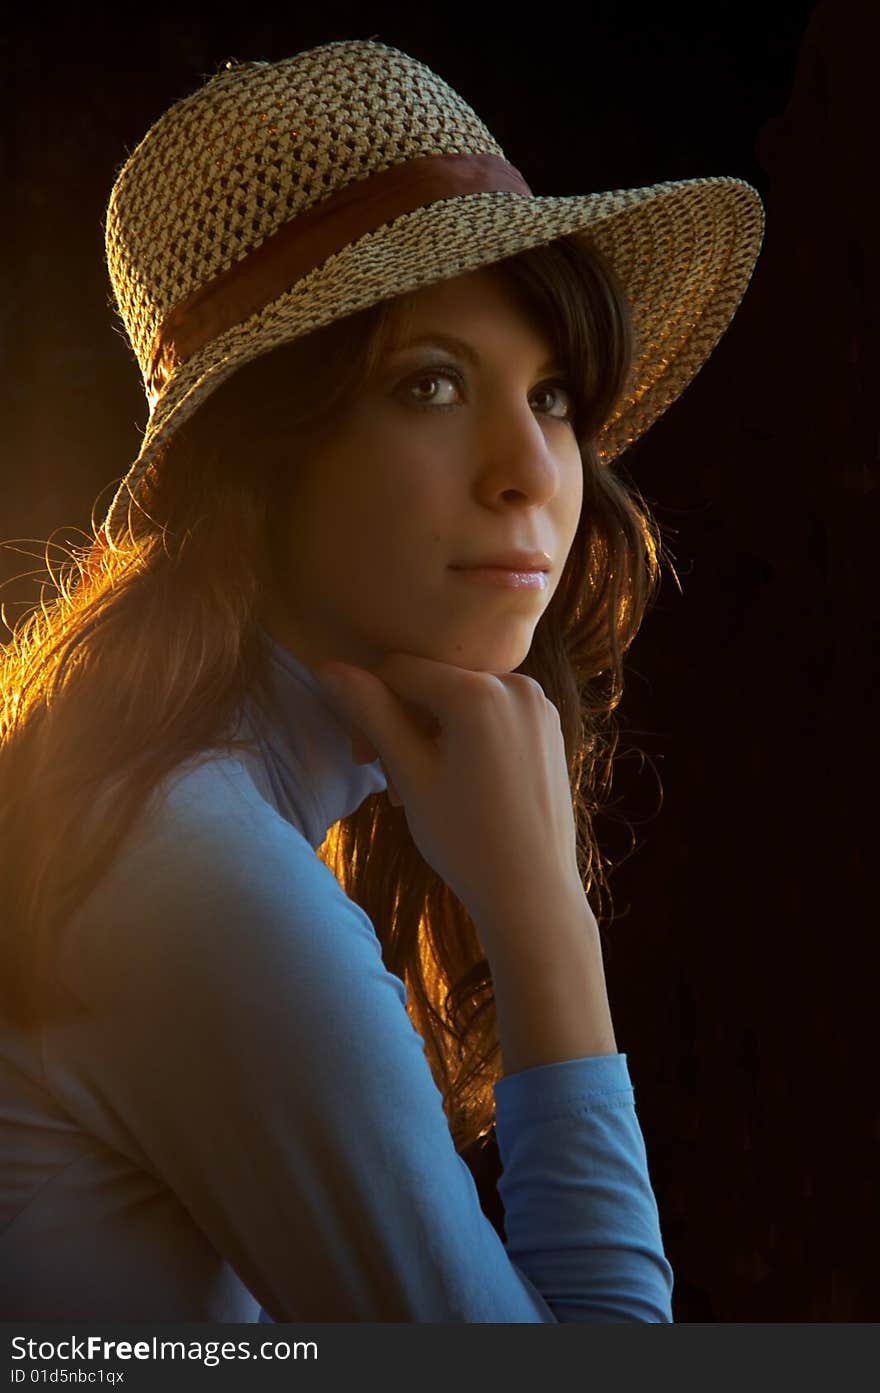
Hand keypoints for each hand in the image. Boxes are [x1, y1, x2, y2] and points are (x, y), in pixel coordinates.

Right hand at [314, 653, 583, 931]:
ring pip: (464, 701)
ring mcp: (539, 706)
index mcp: (478, 691)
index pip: (400, 669)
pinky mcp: (550, 729)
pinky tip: (457, 783)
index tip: (362, 758)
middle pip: (435, 683)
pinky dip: (467, 738)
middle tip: (390, 784)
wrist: (533, 894)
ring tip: (420, 791)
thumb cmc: (465, 838)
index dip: (370, 705)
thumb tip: (328, 667)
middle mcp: (517, 683)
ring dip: (433, 734)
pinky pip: (494, 716)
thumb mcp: (410, 772)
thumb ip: (371, 712)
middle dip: (403, 724)